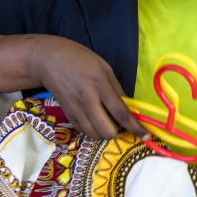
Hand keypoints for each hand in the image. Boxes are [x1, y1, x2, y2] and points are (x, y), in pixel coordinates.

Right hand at [27, 36, 149, 140]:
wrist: (50, 61)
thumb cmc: (81, 60)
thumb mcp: (104, 68)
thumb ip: (117, 89)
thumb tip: (128, 108)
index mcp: (100, 86)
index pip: (121, 113)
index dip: (135, 127)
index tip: (146, 136)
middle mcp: (88, 101)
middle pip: (107, 131)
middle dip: (117, 131)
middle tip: (118, 120)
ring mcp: (76, 110)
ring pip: (95, 135)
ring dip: (104, 132)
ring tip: (106, 119)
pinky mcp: (68, 115)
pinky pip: (84, 132)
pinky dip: (93, 130)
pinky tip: (95, 119)